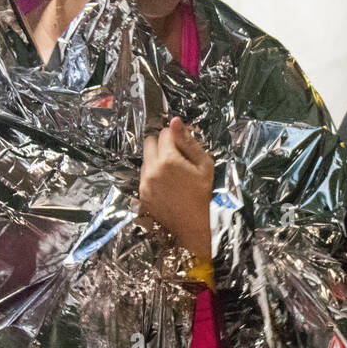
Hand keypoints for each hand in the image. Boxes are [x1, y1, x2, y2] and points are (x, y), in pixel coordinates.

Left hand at [140, 116, 213, 259]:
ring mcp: (144, 182)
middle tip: (177, 158)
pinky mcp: (141, 194)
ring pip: (145, 159)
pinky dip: (153, 175)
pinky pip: (144, 175)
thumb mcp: (204, 165)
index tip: (184, 146)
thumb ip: (188, 141)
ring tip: (173, 174)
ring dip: (156, 160)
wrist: (194, 226)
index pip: (164, 133)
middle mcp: (151, 169)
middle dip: (161, 145)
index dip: (175, 136)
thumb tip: (175, 121)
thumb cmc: (204, 194)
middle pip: (148, 142)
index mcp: (168, 159)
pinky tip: (168, 185)